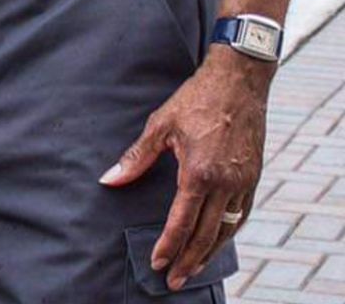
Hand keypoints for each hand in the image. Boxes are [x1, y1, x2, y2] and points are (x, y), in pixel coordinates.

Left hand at [99, 49, 269, 290]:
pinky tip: (218, 240)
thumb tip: (109, 179)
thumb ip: (136, 158)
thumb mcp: (160, 124)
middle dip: (189, 261)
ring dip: (210, 253)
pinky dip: (229, 232)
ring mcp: (243, 182)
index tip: (157, 264)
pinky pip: (241, 214)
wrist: (237, 81)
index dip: (168, 246)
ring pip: (227, 229)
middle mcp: (225, 182)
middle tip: (174, 282)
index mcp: (199, 172)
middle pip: (206, 234)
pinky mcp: (253, 176)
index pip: (181, 221)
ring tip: (194, 269)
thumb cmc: (195, 99)